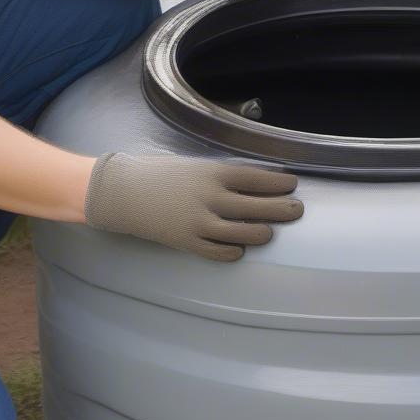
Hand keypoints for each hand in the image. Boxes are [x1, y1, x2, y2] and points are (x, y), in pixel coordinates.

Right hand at [83, 152, 303, 260]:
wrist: (122, 192)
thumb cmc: (159, 174)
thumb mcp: (195, 166)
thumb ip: (222, 176)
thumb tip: (255, 183)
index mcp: (214, 172)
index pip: (258, 179)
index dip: (280, 185)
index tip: (292, 185)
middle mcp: (211, 198)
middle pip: (259, 207)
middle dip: (283, 210)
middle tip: (297, 210)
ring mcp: (200, 223)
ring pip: (245, 233)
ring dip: (263, 232)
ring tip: (269, 230)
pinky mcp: (188, 243)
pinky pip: (220, 253)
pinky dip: (235, 252)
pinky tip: (240, 249)